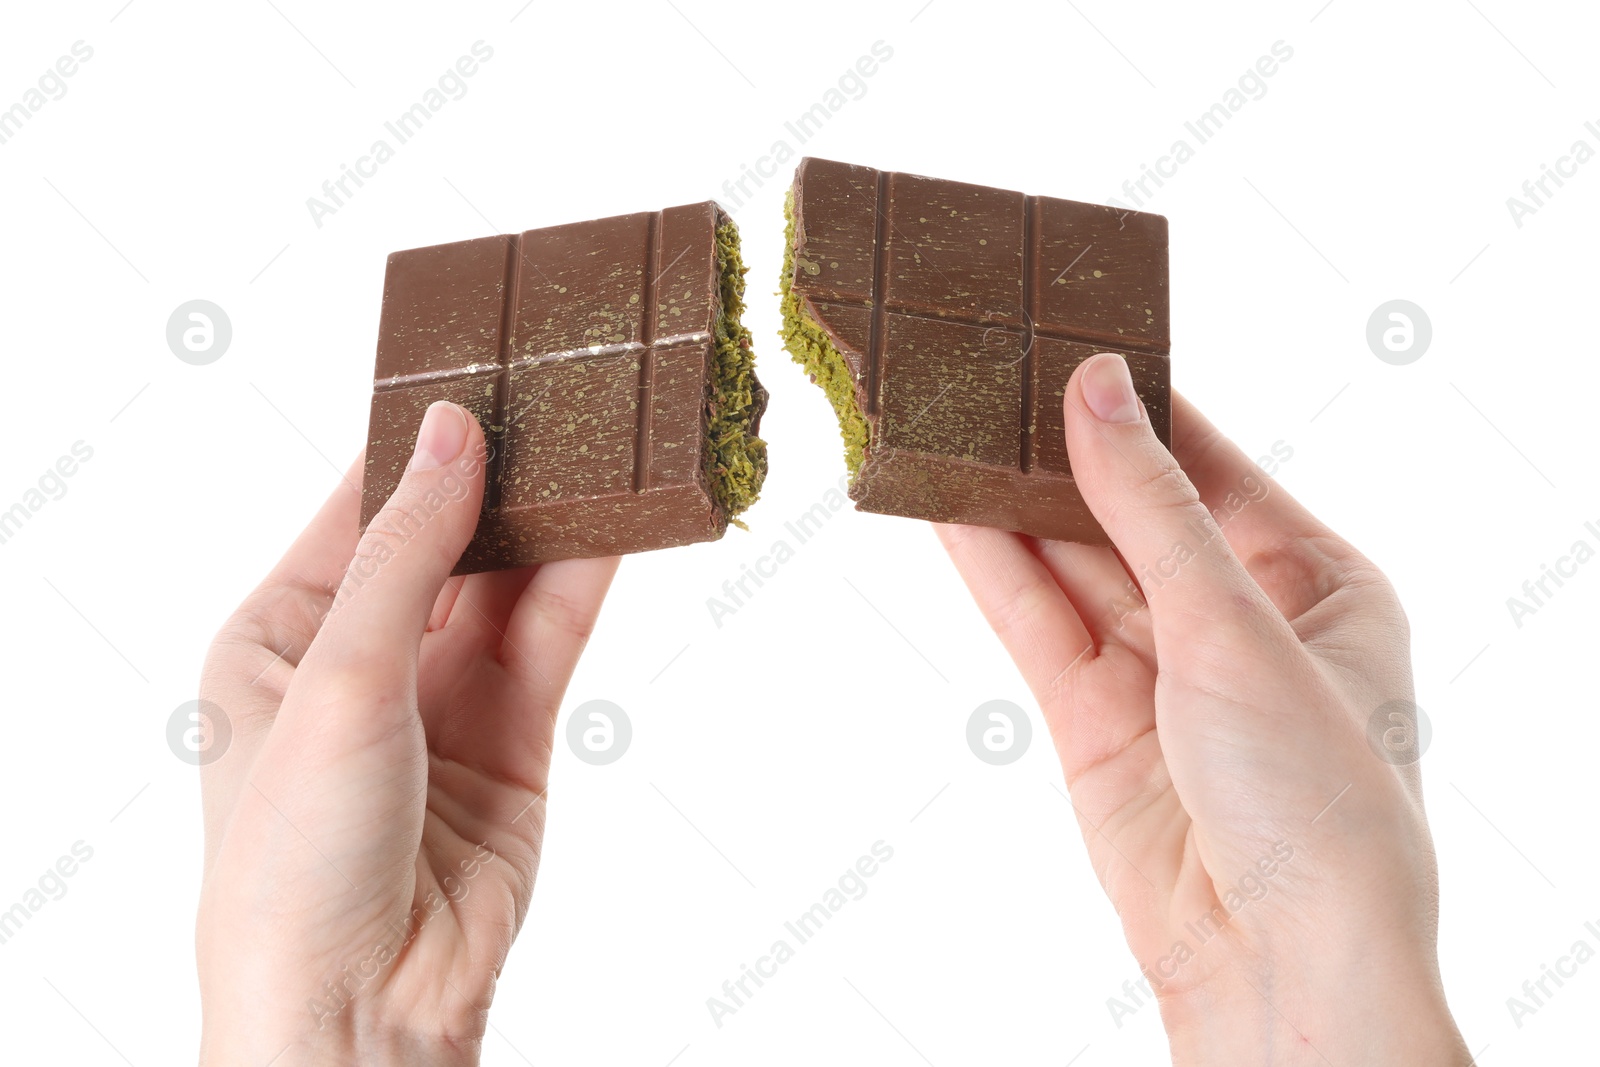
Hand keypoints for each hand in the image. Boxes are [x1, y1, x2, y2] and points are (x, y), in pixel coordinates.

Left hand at [196, 402, 618, 1064]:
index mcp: (276, 636)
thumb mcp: (339, 678)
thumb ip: (410, 552)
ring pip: (509, 580)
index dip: (417, 443)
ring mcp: (442, 696)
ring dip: (551, 518)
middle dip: (496, 472)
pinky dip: (588, 578)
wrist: (360, 1007)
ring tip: (602, 436)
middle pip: (443, 536)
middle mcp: (361, 658)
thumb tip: (452, 434)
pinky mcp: (514, 735)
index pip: (357, 509)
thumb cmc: (292, 859)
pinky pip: (554, 635)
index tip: (477, 371)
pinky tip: (620, 521)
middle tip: (557, 389)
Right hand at [938, 354, 1469, 1064]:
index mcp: (1317, 581)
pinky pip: (1038, 625)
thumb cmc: (1316, 796)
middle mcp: (1238, 619)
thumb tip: (1096, 387)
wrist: (1279, 964)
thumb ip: (1148, 505)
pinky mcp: (1094, 722)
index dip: (1139, 403)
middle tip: (985, 372)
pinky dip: (992, 570)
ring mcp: (1160, 672)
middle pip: (1130, 510)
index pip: (1210, 465)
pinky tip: (946, 511)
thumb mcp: (1234, 624)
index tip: (1067, 338)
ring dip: (1013, 503)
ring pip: (1072, 565)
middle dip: (1060, 451)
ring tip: (946, 425)